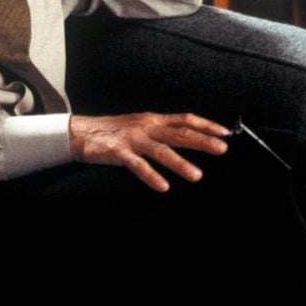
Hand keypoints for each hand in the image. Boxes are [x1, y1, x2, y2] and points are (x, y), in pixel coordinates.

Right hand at [69, 112, 230, 191]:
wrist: (80, 132)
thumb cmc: (113, 131)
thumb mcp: (141, 125)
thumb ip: (161, 130)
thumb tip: (186, 135)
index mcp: (154, 119)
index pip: (185, 119)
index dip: (206, 125)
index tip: (225, 133)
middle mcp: (147, 127)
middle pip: (180, 133)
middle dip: (203, 141)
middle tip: (222, 149)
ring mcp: (133, 139)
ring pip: (162, 151)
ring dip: (181, 164)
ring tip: (197, 175)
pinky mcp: (119, 153)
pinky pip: (138, 166)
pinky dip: (151, 176)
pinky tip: (163, 186)